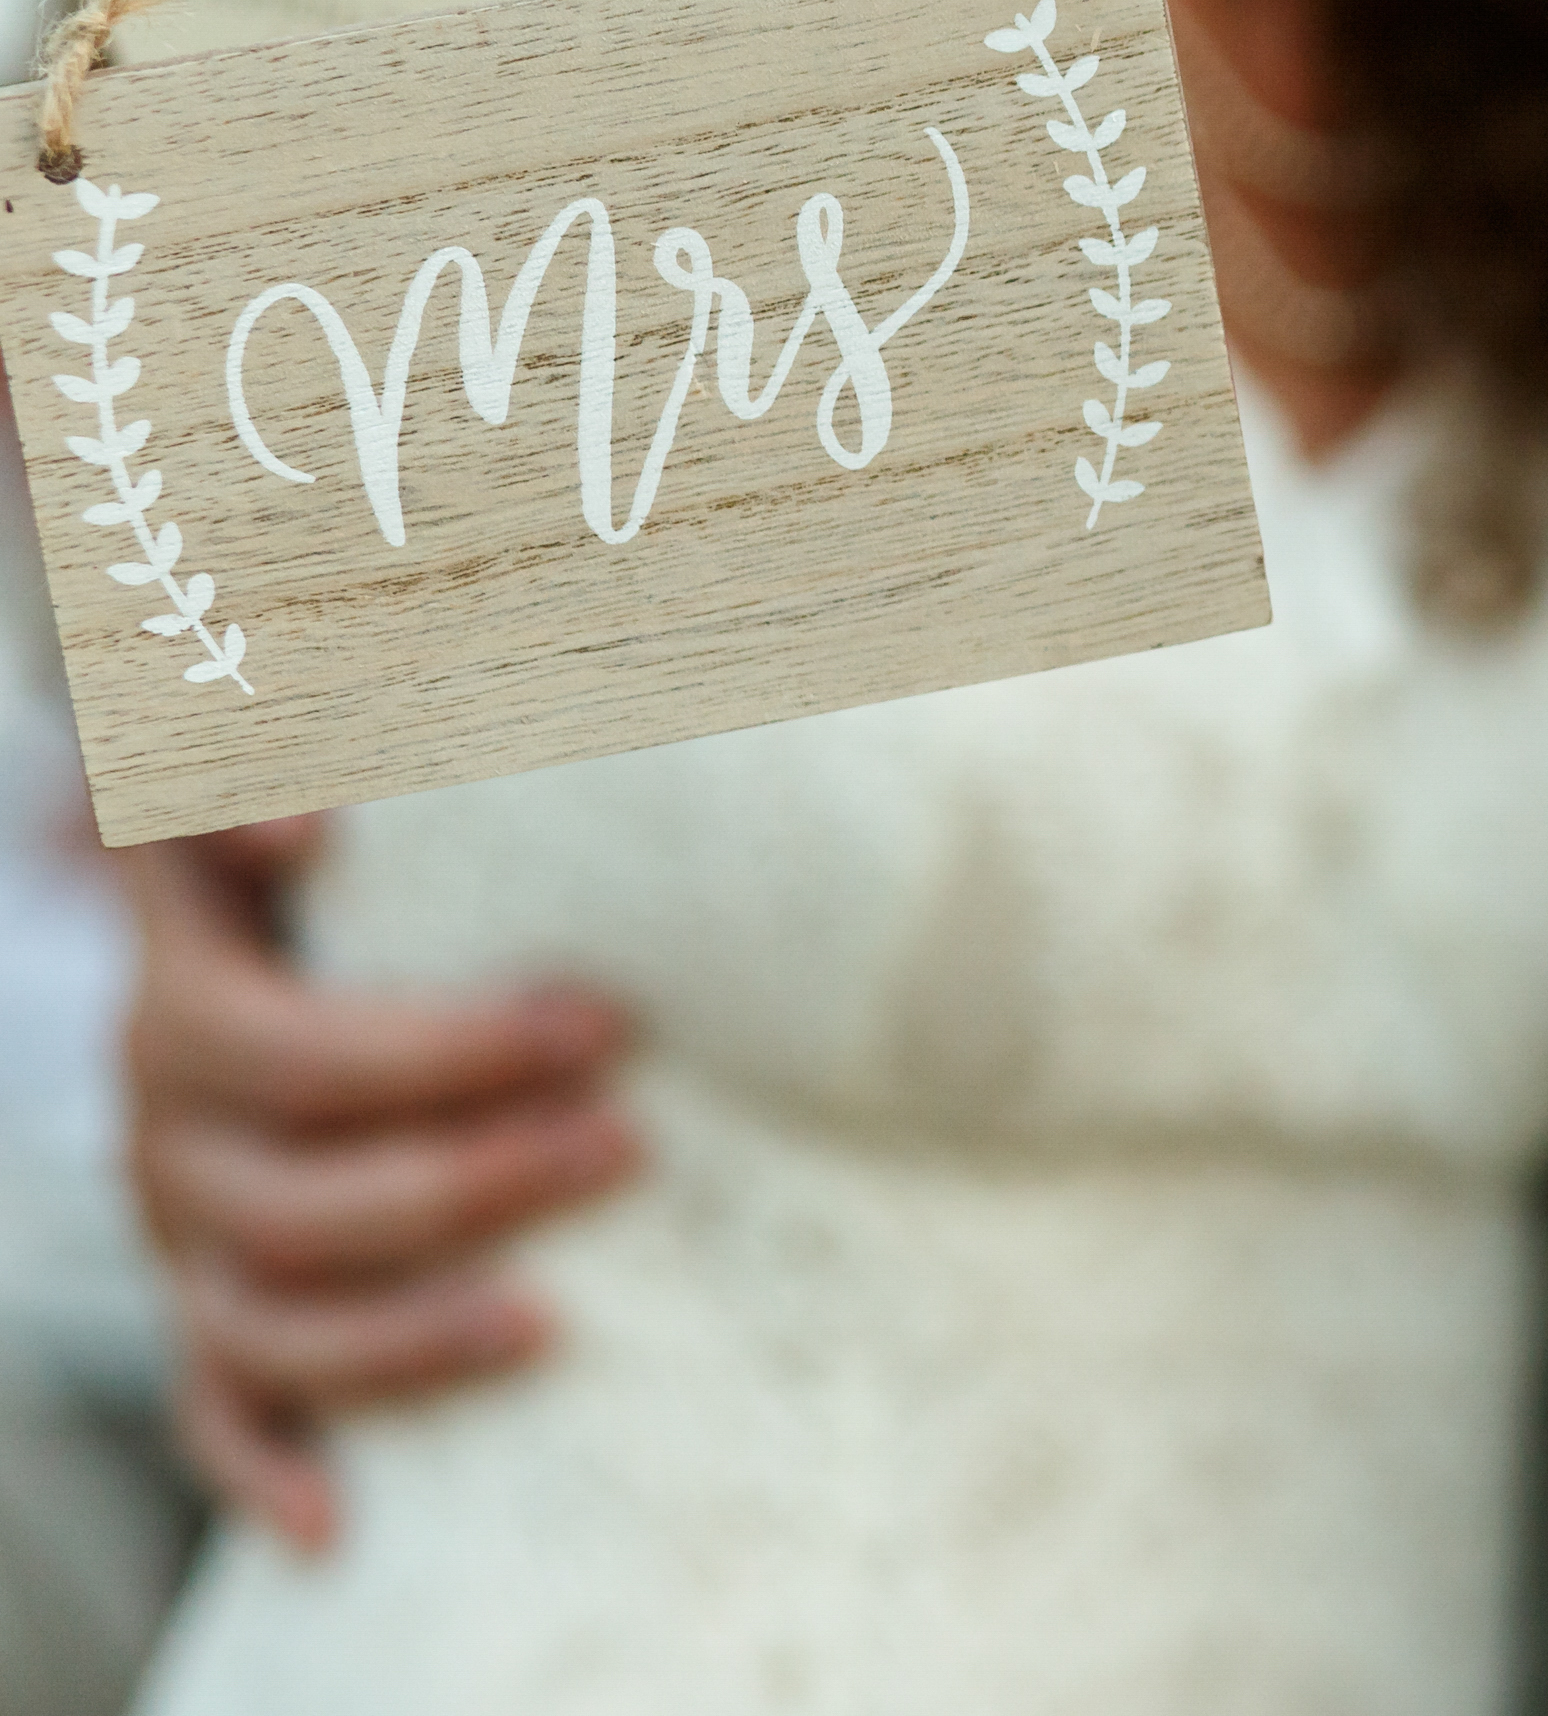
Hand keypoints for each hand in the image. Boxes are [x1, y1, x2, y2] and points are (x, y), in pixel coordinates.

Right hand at [113, 811, 641, 1549]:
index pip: (288, 1046)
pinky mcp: (205, 1304)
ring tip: (558, 1314)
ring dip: (411, 1330)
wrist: (252, 919)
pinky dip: (269, 1470)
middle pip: (301, 1193)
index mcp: (187, 992)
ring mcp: (183, 1228)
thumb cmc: (334, 842)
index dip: (441, 1050)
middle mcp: (168, 1122)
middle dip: (478, 1175)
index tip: (602, 1020)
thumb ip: (286, 765)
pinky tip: (338, 1526)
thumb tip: (313, 832)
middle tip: (634, 1135)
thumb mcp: (297, 778)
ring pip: (270, 1320)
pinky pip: (218, 1407)